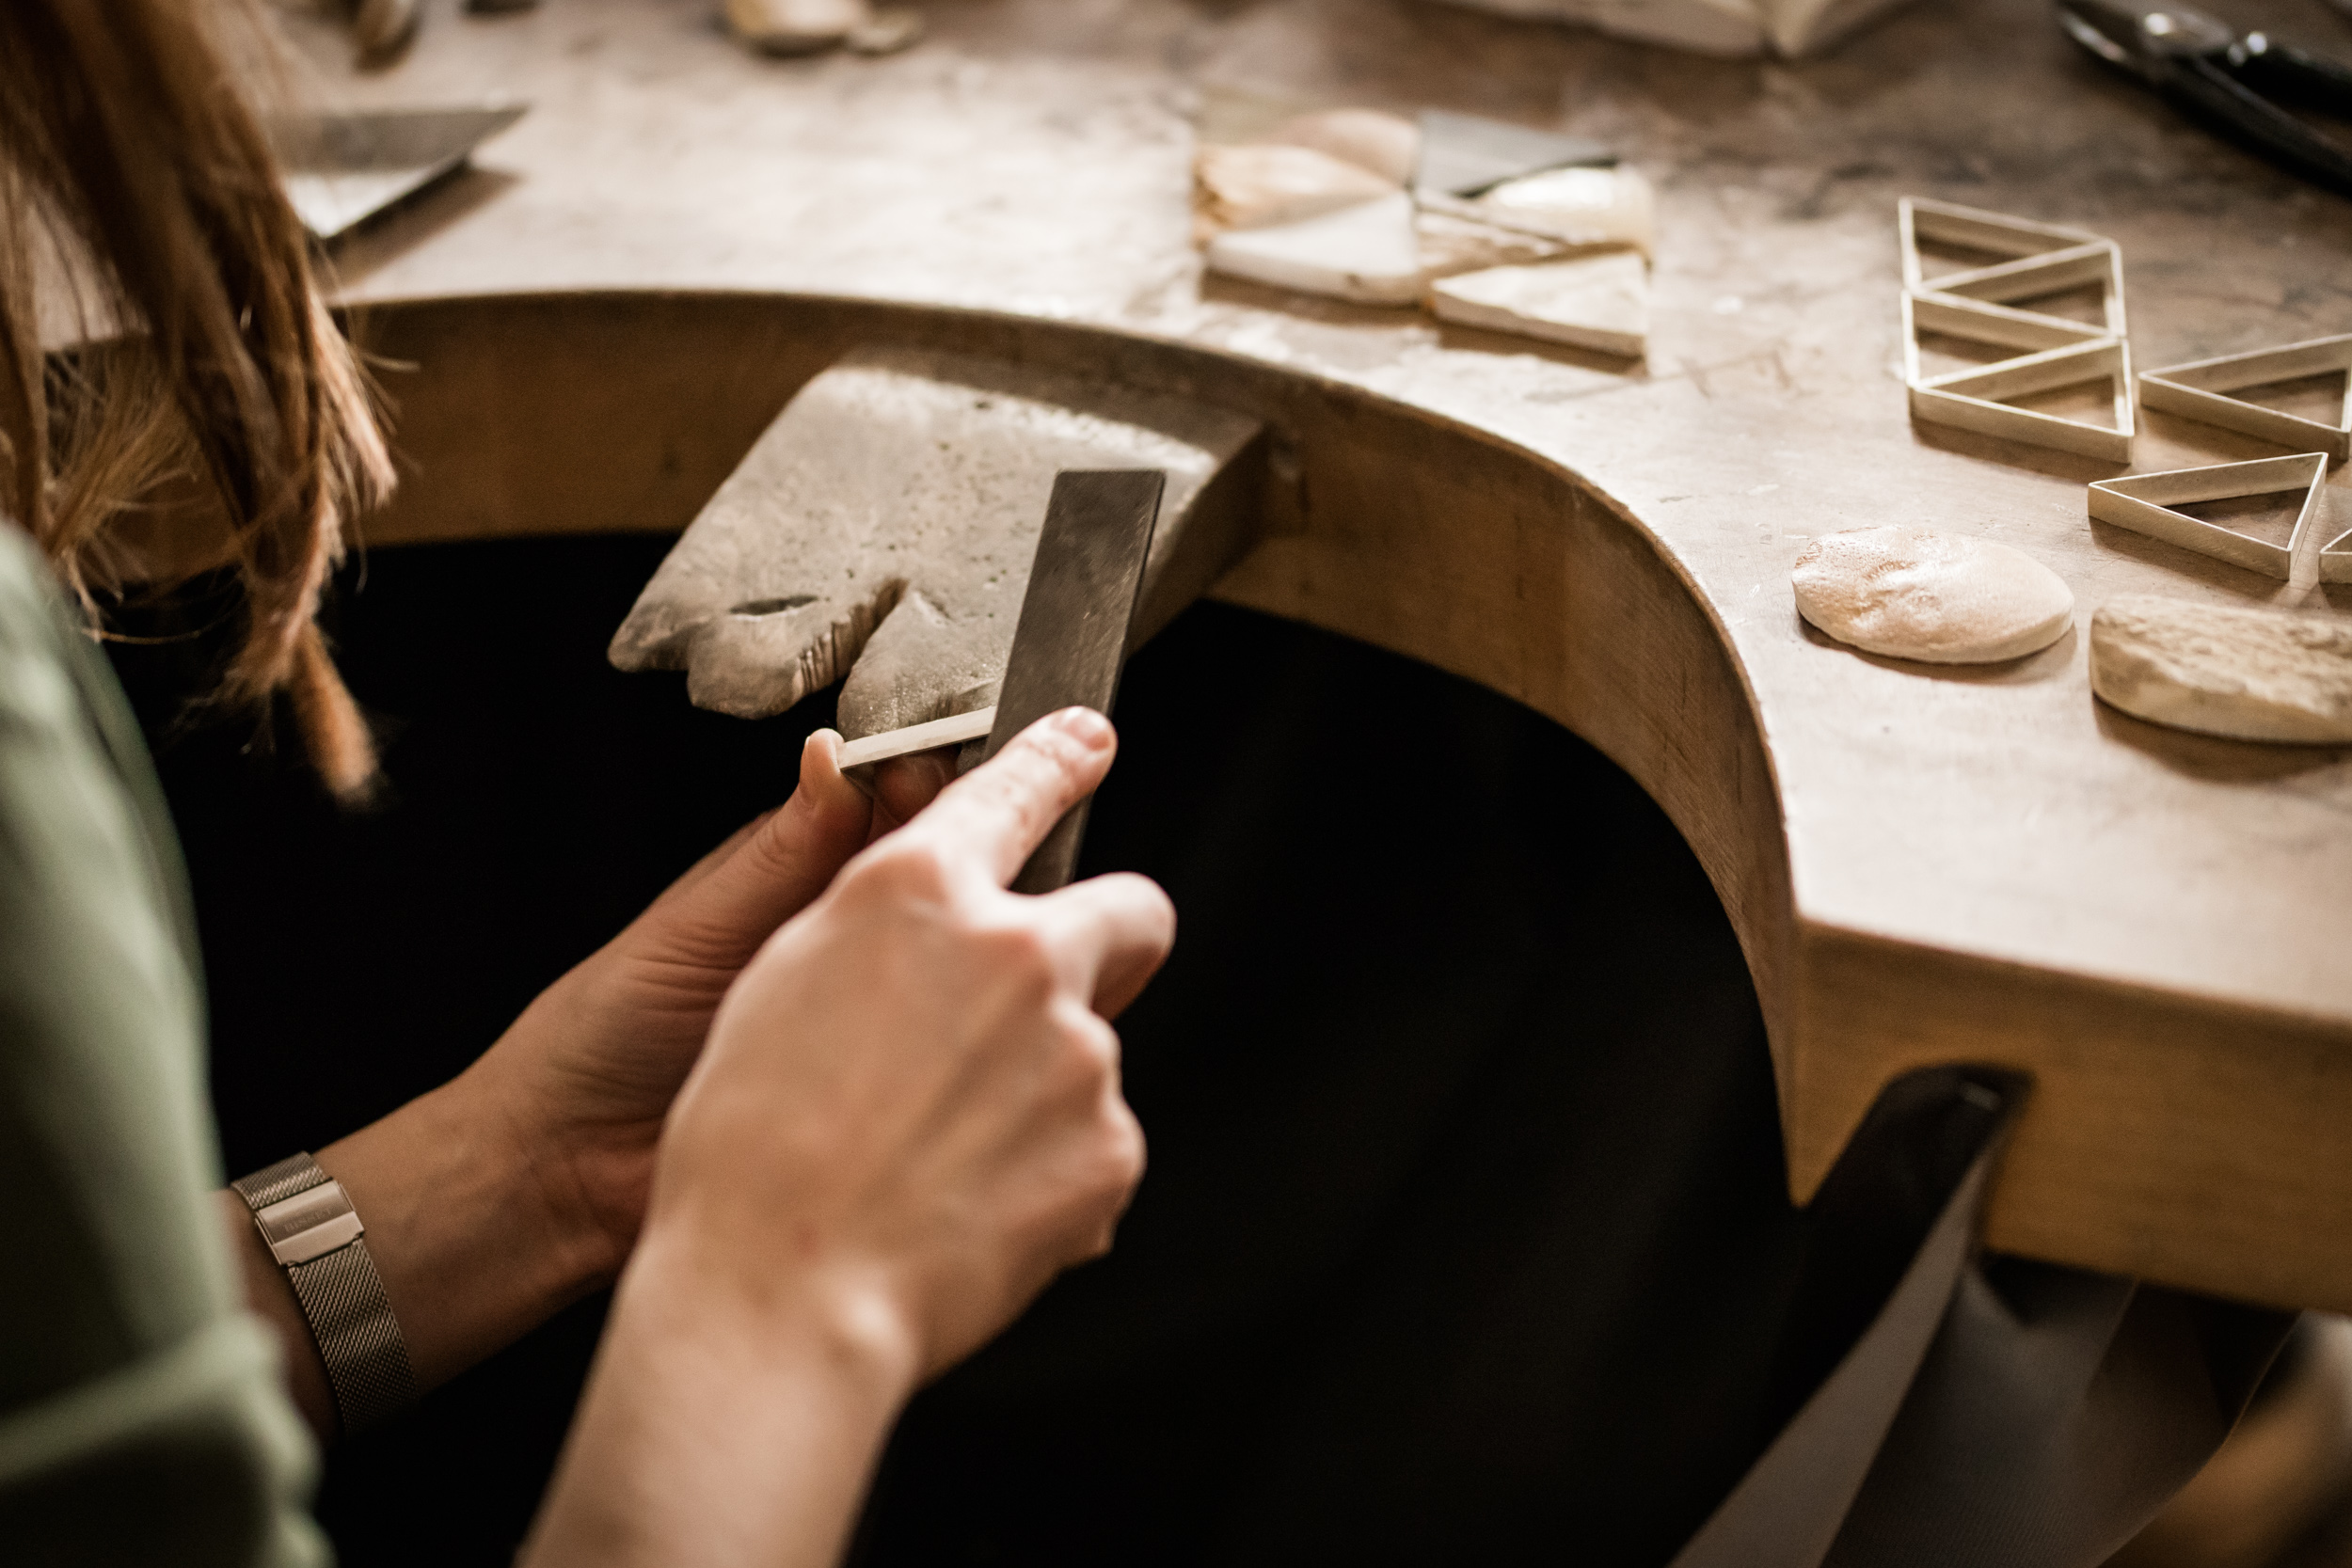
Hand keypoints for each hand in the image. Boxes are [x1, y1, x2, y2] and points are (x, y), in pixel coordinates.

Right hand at [521, 709, 1171, 1567]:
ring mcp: (1076, 1051)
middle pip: (1129, 911)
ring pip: (1094, 1050)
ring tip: (943, 1158)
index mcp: (917, 892)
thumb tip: (926, 925)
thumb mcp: (777, 983)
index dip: (1058, 761)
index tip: (1087, 743)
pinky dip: (1052, 1172)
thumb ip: (880, 929)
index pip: (1016, 792)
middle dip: (1104, 945)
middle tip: (1043, 1004)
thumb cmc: (747, 1151)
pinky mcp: (1110, 1146)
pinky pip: (1096, 1144)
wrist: (782, 1295)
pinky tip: (971, 1208)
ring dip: (1044, 1089)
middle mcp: (1015, 952)